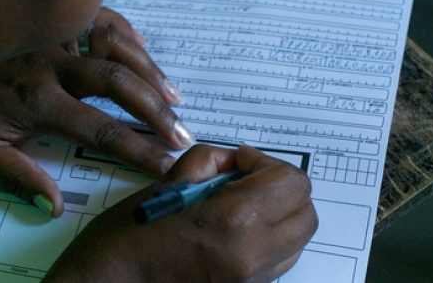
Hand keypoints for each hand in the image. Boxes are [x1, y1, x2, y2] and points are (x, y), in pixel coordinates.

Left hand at [0, 8, 192, 216]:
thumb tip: (54, 206)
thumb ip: (17, 175)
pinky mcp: (50, 21)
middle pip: (118, 83)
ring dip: (149, 71)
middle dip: (156, 109)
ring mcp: (54, 36)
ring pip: (114, 46)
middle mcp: (53, 64)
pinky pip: (97, 17)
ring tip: (174, 96)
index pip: (100, 128)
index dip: (137, 148)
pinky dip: (124, 30)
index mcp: (37, 100)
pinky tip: (142, 44)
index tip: (165, 163)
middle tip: (182, 132)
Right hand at [44, 144, 317, 282]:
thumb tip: (234, 162)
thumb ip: (210, 162)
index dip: (267, 163)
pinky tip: (232, 231)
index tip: (241, 162)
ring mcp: (252, 282)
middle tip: (246, 179)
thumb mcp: (168, 184)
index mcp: (235, 221)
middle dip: (282, 188)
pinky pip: (277, 263)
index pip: (292, 182)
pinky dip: (267, 240)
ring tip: (239, 205)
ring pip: (297, 241)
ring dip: (278, 215)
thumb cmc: (125, 241)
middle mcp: (253, 257)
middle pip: (306, 214)